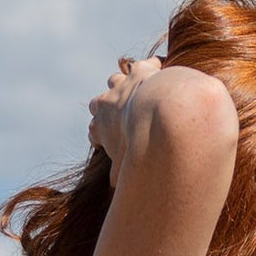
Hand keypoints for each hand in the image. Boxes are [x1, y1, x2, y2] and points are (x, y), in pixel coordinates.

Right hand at [87, 55, 164, 187]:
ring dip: (123, 86)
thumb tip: (115, 191)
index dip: (98, 136)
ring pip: (116, 79)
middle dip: (105, 109)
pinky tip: (162, 73)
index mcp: (101, 124)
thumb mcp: (127, 168)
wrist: (158, 116)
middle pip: (98, 102)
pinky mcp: (143, 70)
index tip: (105, 142)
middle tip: (118, 117)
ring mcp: (124, 83)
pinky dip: (154, 68)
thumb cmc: (141, 146)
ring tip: (135, 94)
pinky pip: (147, 64)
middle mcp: (107, 100)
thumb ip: (119, 177)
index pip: (93, 130)